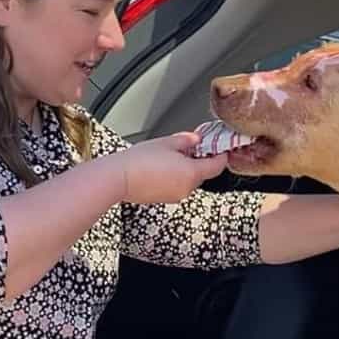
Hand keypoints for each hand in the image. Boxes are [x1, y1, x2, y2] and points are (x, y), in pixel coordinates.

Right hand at [111, 132, 227, 203]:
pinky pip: (176, 186)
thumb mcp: (167, 142)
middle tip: (190, 146)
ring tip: (169, 155)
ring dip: (185, 168)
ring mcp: (175, 196)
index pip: (216, 166)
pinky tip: (160, 167)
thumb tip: (195, 139)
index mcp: (192, 173)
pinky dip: (174, 177)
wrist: (118, 178)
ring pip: (188, 180)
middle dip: (199, 160)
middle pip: (202, 173)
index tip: (220, 149)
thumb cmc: (139, 161)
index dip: (220, 156)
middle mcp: (187, 188)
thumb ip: (186, 140)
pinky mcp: (163, 199)